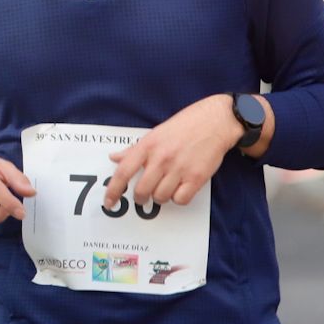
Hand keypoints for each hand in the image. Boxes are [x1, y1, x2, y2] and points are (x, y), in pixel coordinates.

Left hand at [104, 96, 242, 209]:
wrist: (215, 121)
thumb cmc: (184, 126)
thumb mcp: (155, 133)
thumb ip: (134, 150)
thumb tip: (114, 158)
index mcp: (148, 146)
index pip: (123, 172)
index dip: (113, 190)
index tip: (108, 203)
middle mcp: (161, 158)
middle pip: (142, 191)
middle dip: (140, 198)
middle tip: (144, 196)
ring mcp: (179, 168)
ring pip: (160, 197)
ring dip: (161, 196)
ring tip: (166, 186)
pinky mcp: (196, 177)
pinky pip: (180, 199)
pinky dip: (178, 198)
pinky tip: (180, 188)